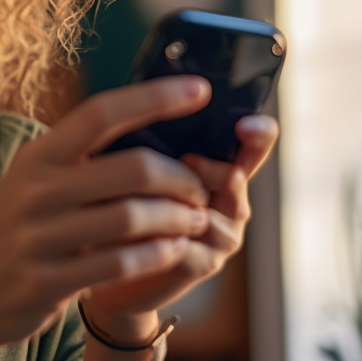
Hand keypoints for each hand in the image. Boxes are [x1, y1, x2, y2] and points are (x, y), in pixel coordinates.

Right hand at [0, 76, 214, 354]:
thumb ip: (80, 163)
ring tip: (193, 222)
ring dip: (177, 220)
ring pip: (134, 218)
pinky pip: (121, 264)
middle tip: (199, 189)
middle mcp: (36, 191)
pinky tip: (172, 252)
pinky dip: (158, 256)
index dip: (154, 98)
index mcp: (37, 157)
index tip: (200, 90)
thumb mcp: (32, 186)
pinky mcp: (47, 282)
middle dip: (180, 178)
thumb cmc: (13, 234)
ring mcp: (39, 237)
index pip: (101, 113)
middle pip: (132, 168)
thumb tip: (152, 133)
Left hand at [82, 112, 278, 327]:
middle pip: (234, 177)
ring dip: (178, 207)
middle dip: (208, 168)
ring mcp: (220, 236)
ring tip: (147, 201)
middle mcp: (228, 202)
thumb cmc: (118, 200)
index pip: (252, 147)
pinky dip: (165, 241)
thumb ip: (151, 139)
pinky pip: (192, 250)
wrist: (104, 260)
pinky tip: (140, 235)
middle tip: (186, 161)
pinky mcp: (200, 265)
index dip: (258, 135)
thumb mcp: (132, 161)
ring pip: (212, 216)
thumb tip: (145, 95)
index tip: (247, 124)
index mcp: (218, 168)